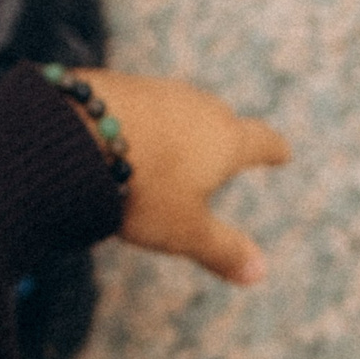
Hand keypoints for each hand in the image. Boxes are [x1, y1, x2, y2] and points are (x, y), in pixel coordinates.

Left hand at [84, 71, 290, 285]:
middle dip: (226, 135)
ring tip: (176, 145)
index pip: (260, 141)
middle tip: (229, 145)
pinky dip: (143, 121)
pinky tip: (129, 134)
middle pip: (220, 120)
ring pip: (179, 109)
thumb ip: (222, 250)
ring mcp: (158, 91)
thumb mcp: (184, 230)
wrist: (76, 136)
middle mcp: (197, 107)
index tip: (283, 152)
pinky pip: (141, 105)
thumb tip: (260, 274)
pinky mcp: (119, 84)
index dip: (273, 149)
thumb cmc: (143, 188)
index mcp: (225, 140)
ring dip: (181, 126)